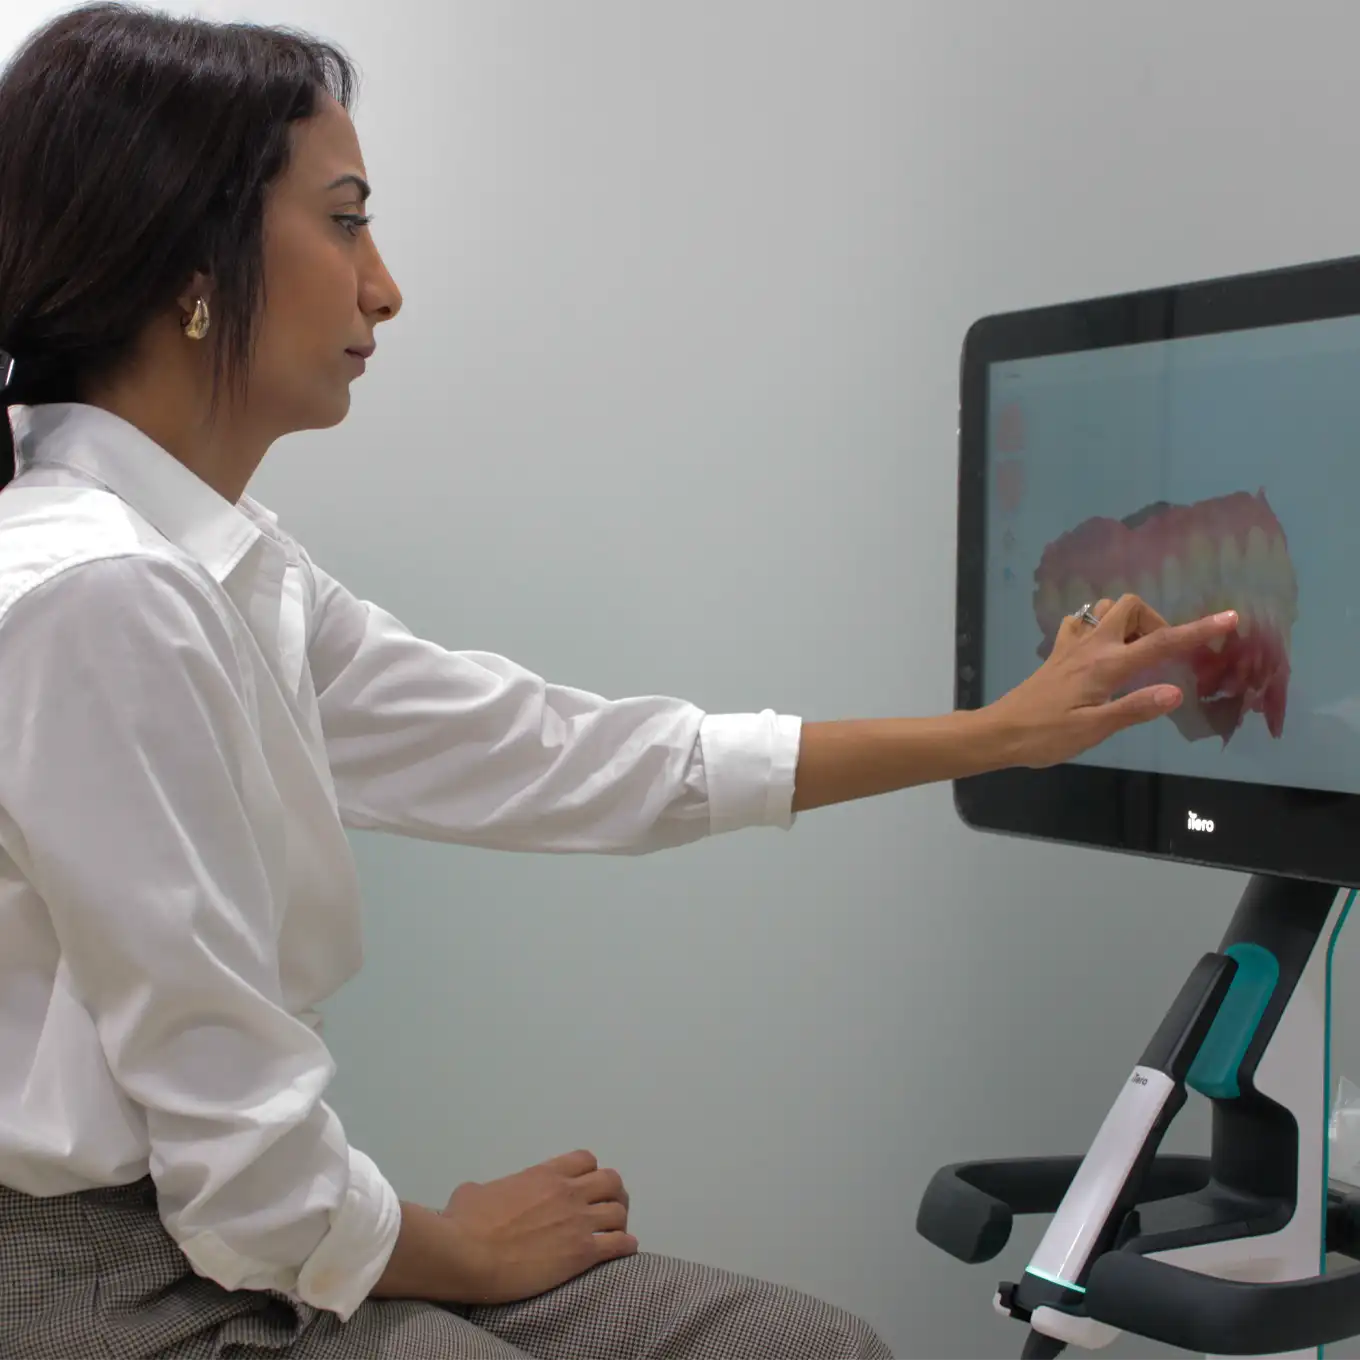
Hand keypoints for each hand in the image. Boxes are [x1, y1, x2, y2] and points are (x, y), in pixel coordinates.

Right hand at [439, 1150, 635, 1304]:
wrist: (467, 1255)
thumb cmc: (464, 1223)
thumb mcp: (472, 1192)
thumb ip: (488, 1190)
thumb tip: (481, 1197)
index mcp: (544, 1174)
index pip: (585, 1160)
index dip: (589, 1173)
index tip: (585, 1187)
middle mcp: (567, 1192)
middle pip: (611, 1181)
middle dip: (612, 1194)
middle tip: (605, 1209)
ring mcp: (578, 1221)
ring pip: (619, 1211)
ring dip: (620, 1221)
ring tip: (615, 1232)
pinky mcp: (582, 1253)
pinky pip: (619, 1245)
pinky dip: (625, 1246)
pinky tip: (623, 1250)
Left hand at [987, 593, 1238, 767]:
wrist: (1000, 732)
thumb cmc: (1046, 735)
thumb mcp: (1094, 729)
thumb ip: (1134, 709)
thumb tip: (1175, 692)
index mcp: (1105, 666)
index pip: (1160, 643)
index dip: (1198, 630)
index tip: (1230, 617)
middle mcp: (1090, 646)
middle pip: (1131, 606)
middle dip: (1155, 621)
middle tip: (1159, 655)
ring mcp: (1071, 646)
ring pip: (1106, 609)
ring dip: (1128, 622)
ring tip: (1134, 655)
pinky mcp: (1058, 653)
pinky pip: (1082, 623)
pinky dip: (1099, 627)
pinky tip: (1101, 651)